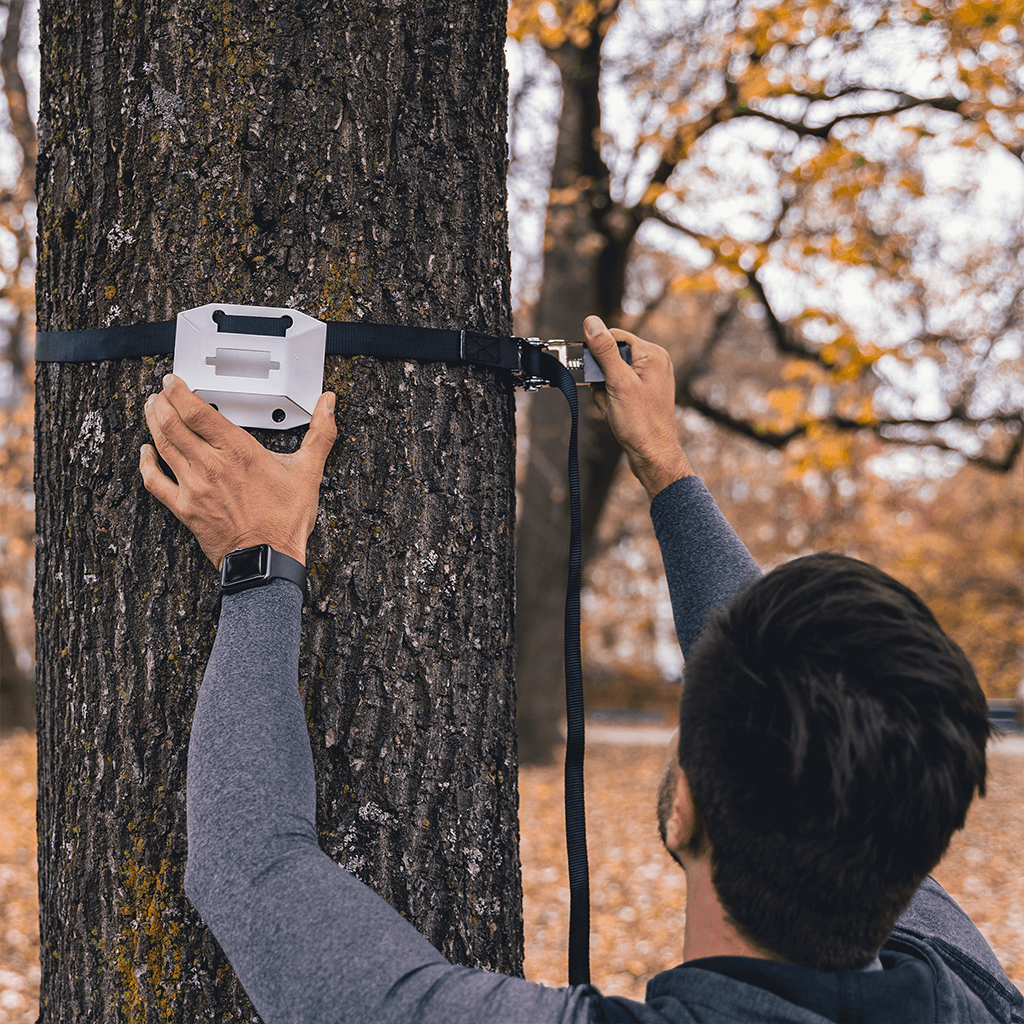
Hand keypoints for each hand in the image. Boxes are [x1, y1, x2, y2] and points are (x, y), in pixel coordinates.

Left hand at [139, 374, 336, 568]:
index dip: (179, 391)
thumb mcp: (308, 472)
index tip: (174, 381)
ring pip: (162, 445)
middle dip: (162, 402)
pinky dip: (146, 463)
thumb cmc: (285, 520)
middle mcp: (211, 465)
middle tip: (161, 392)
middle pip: (173, 423)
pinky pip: (154, 482)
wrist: (267, 560)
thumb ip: (320, 434)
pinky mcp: (184, 508)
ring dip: (153, 423)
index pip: (198, 411)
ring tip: (152, 409)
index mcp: (239, 452)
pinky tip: (145, 452)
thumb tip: (328, 404)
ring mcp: (194, 487)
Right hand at [583, 316, 691, 498]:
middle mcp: (653, 363)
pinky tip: (616, 414)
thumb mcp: (618, 382)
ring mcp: (647, 379)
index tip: (595, 374)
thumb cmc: (641, 423)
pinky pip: (615, 389)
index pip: (614, 337)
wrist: (652, 455)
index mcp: (652, 354)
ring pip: (609, 375)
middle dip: (601, 379)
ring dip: (604, 393)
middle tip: (609, 396)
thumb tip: (591, 323)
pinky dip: (609, 401)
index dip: (599, 355)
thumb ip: (604, 350)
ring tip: (615, 408)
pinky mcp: (641, 393)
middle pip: (610, 357)